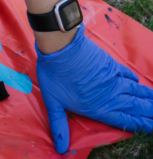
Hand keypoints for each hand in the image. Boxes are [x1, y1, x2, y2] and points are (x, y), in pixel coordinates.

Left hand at [36, 25, 152, 153]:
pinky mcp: (109, 64)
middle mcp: (110, 95)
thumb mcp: (54, 103)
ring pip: (134, 91)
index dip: (141, 125)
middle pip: (134, 107)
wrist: (61, 47)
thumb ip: (60, 125)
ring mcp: (111, 78)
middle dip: (148, 113)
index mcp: (99, 108)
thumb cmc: (55, 75)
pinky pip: (125, 73)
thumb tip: (61, 150)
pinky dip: (133, 78)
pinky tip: (137, 81)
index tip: (152, 128)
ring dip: (146, 97)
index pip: (125, 121)